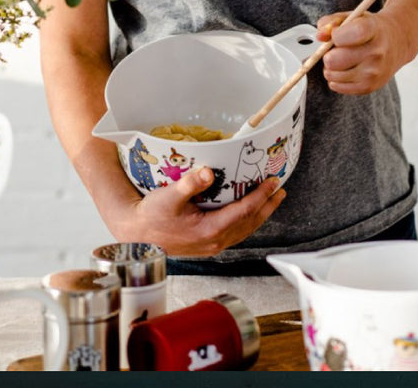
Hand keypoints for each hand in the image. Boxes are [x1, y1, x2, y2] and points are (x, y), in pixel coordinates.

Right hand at [110, 166, 284, 256]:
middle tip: (280, 189)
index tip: (273, 182)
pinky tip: (250, 213)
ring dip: (261, 214)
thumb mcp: (168, 196)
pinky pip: (236, 233)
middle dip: (268, 205)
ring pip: (245, 229)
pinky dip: (247, 221)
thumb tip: (207, 172)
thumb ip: (190, 184)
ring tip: (273, 199)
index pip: (244, 211)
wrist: (136, 235)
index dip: (261, 196)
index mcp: (209, 230)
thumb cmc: (151, 215)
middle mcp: (215, 241)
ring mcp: (212, 245)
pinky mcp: (208, 244)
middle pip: (250, 222)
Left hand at [316, 8, 413, 94]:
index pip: (345, 36)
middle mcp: (376, 52)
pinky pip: (336, 86)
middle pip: (333, 60)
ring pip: (331, 74)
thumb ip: (332, 22)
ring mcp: (374, 72)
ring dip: (331, 67)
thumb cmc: (372, 28)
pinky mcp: (369, 86)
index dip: (334, 35)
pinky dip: (336, 78)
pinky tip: (347, 69)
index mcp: (373, 29)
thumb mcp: (353, 16)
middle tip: (337, 50)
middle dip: (329, 54)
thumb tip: (320, 36)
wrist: (398, 41)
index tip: (338, 34)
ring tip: (343, 59)